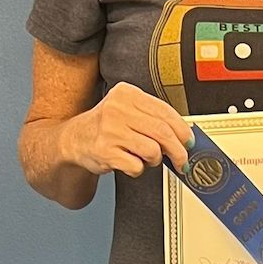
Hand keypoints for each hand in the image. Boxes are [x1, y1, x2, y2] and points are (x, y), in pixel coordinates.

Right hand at [60, 83, 192, 179]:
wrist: (74, 139)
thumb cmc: (105, 127)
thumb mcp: (127, 111)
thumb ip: (153, 119)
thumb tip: (184, 136)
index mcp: (127, 94)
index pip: (165, 112)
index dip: (182, 130)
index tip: (189, 142)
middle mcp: (118, 109)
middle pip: (163, 132)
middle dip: (178, 151)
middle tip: (181, 161)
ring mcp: (110, 130)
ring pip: (152, 151)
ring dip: (155, 160)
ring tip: (147, 159)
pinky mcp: (105, 151)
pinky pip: (136, 166)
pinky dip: (138, 169)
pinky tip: (130, 162)